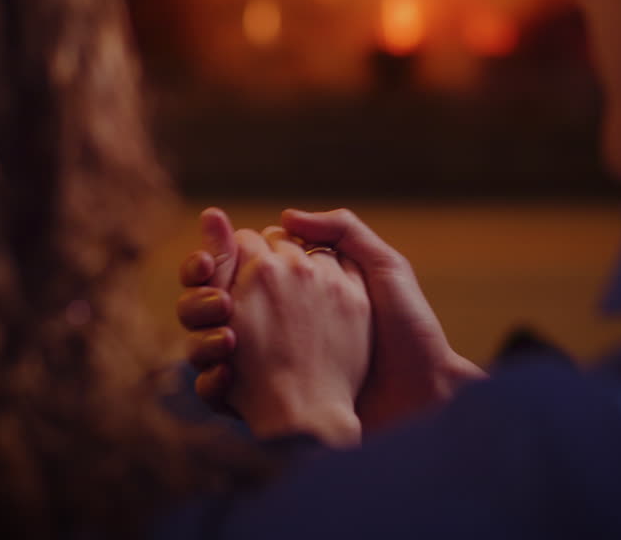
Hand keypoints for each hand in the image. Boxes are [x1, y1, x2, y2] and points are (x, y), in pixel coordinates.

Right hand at [177, 207, 485, 431]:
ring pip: (205, 343)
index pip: (240, 263)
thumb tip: (284, 216)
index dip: (217, 256)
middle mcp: (274, 324)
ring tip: (226, 339)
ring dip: (201, 337)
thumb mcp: (385, 268)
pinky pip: (217, 391)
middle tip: (216, 300)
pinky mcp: (264, 404)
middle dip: (199, 297)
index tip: (212, 258)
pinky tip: (228, 374)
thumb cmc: (408, 330)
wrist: (421, 398)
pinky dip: (212, 383)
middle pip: (211, 302)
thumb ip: (342, 231)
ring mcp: (266, 365)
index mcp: (298, 288)